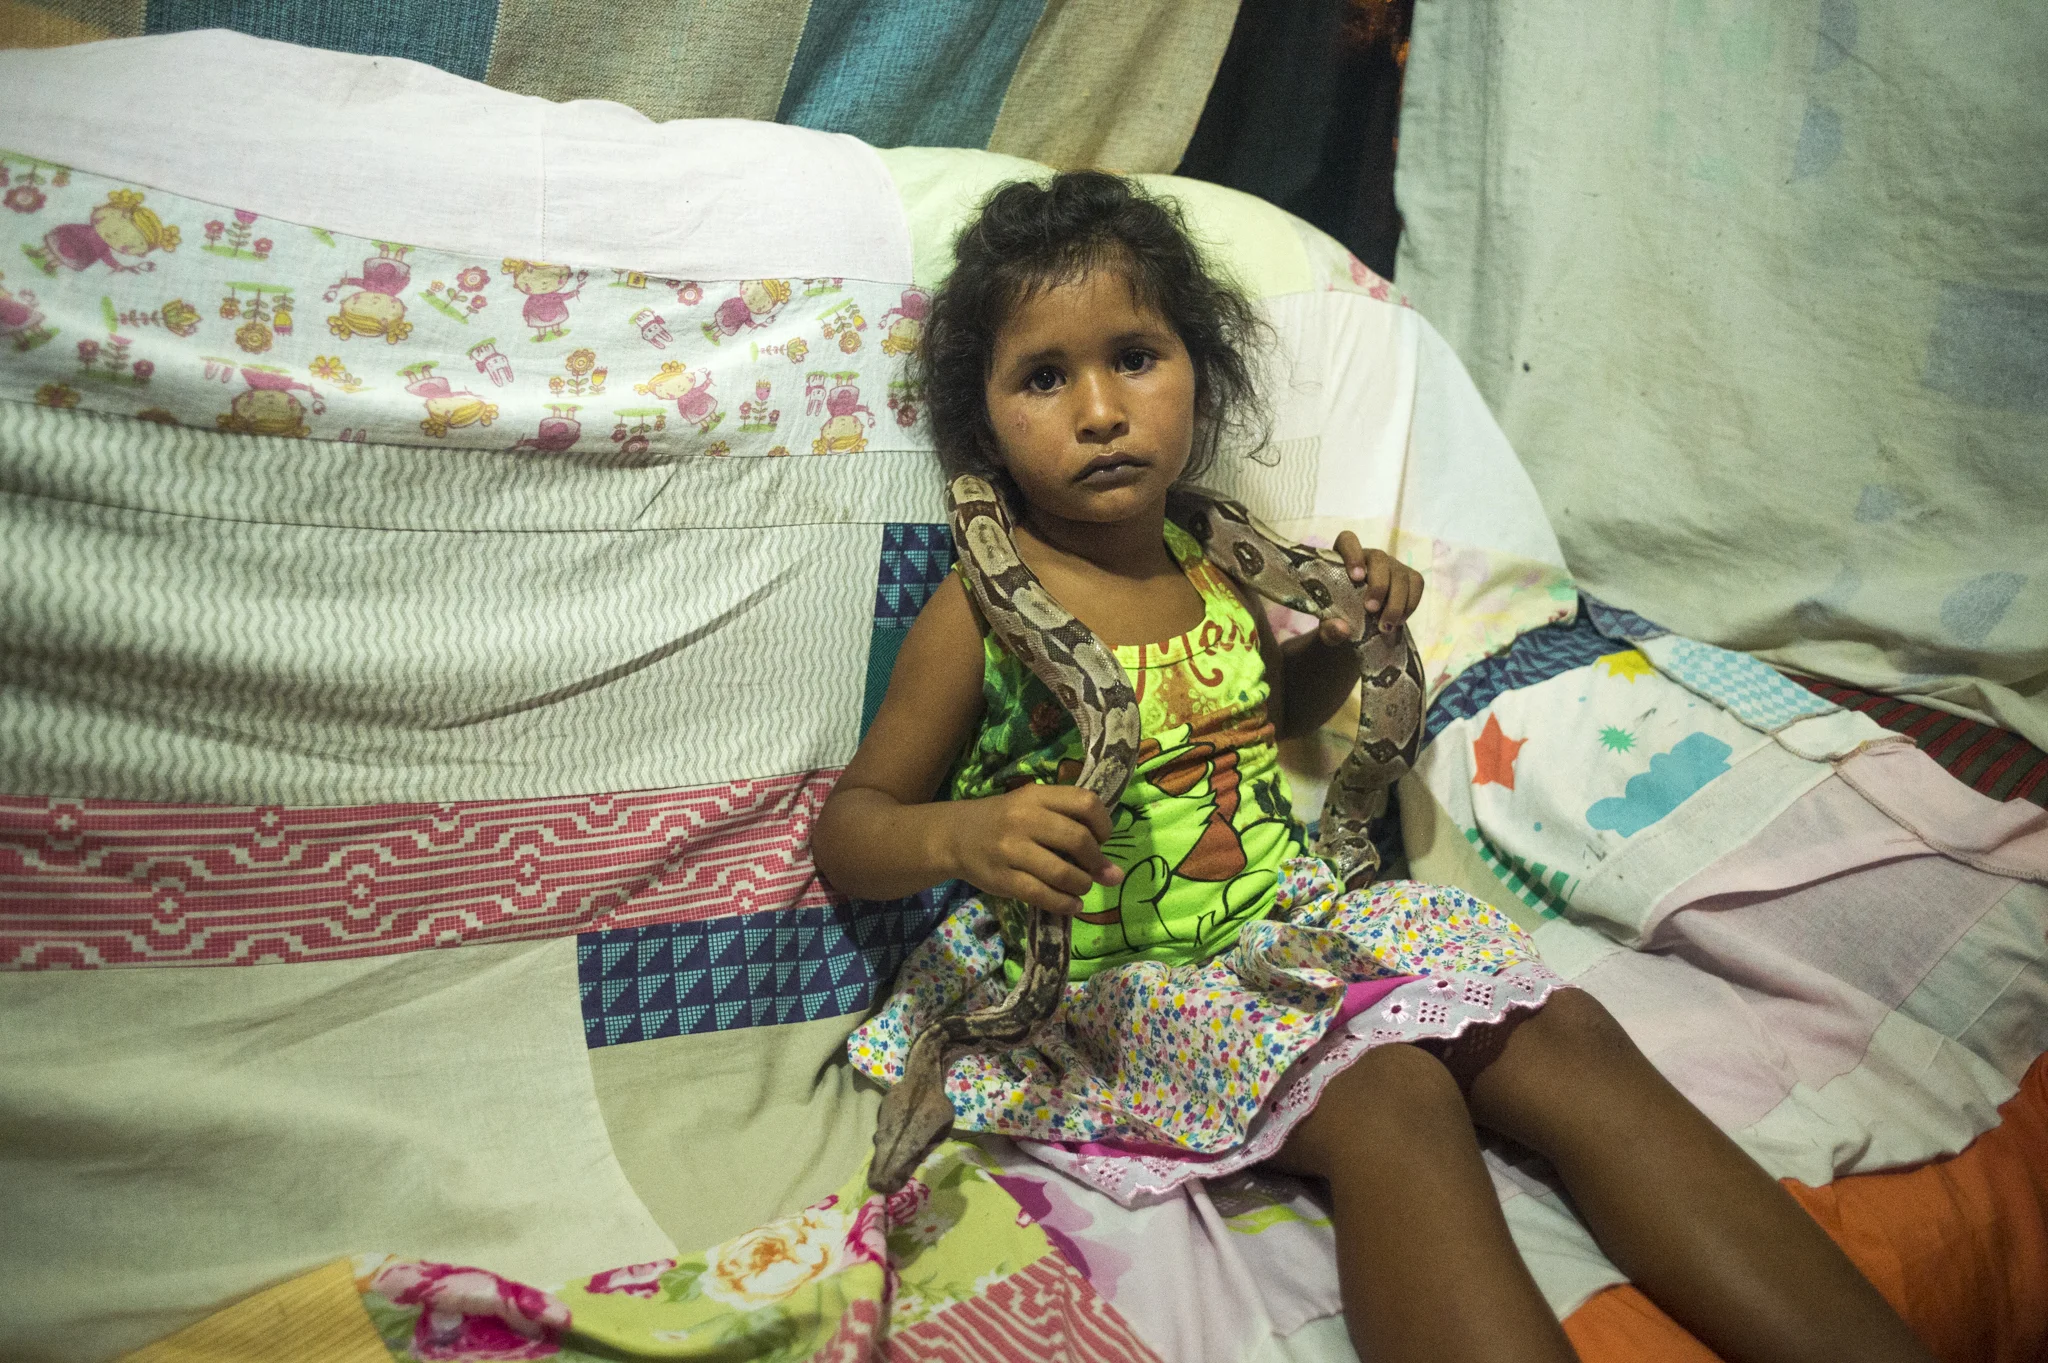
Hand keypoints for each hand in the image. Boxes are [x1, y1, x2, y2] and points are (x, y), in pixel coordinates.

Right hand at [941, 785, 1125, 922]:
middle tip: (1097, 871)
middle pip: (1078, 839)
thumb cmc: (1004, 820)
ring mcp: (1011, 850)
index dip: (1104, 824)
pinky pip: (1042, 894)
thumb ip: (1070, 825)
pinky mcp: (1002, 879)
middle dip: (1096, 861)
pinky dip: (1064, 904)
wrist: (955, 836)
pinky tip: (1071, 904)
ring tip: (1081, 888)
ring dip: (1082, 885)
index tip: (1103, 839)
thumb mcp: (1032, 807)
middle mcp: (1024, 819)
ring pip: (1062, 872)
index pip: (1086, 802)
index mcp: (1036, 796)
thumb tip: (1113, 871)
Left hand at [1321, 531, 1425, 640]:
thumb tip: (1342, 629)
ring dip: (1396, 602)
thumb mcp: (1328, 627)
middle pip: (1379, 558)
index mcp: (1342, 558)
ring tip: (1385, 626)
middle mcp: (1369, 557)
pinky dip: (1410, 604)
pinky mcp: (1408, 576)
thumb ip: (1328, 629)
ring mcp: (1391, 565)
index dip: (1353, 554)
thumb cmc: (1338, 618)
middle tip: (1371, 609)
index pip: (1348, 540)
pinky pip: (1416, 583)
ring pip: (1400, 574)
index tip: (1356, 577)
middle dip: (1378, 585)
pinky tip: (1399, 621)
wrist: (1359, 624)